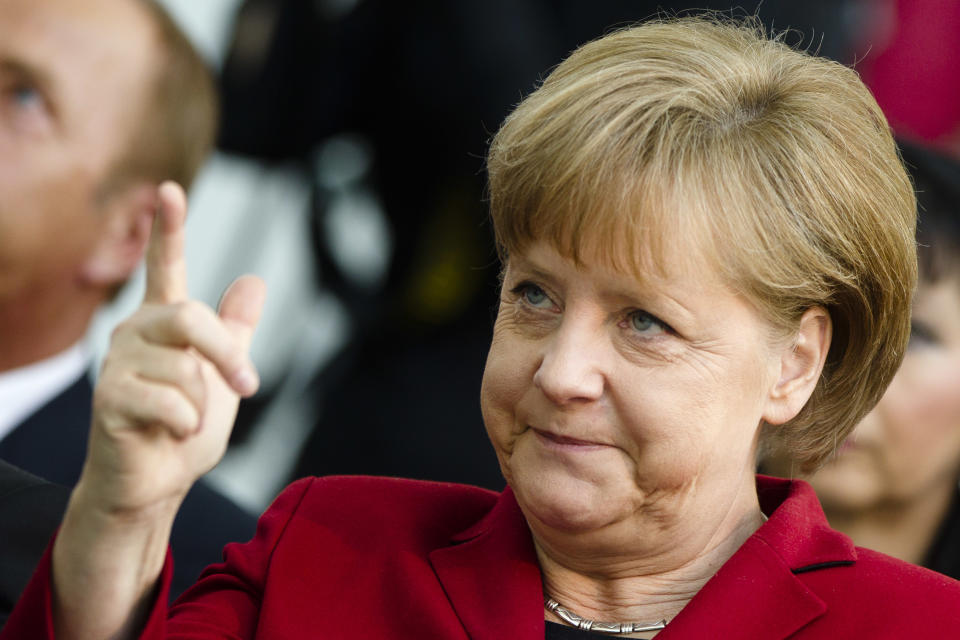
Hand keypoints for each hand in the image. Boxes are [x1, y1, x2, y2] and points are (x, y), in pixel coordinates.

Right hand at [80, 182, 265, 516]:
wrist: (157, 484)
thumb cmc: (186, 429)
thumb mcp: (223, 376)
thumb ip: (234, 330)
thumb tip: (254, 280)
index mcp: (164, 323)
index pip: (164, 267)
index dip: (169, 229)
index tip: (169, 188)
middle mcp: (134, 332)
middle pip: (191, 318)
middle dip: (227, 356)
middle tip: (247, 386)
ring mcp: (116, 363)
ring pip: (187, 368)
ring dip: (204, 404)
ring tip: (186, 422)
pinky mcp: (108, 397)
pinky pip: (172, 401)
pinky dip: (186, 424)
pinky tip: (169, 433)